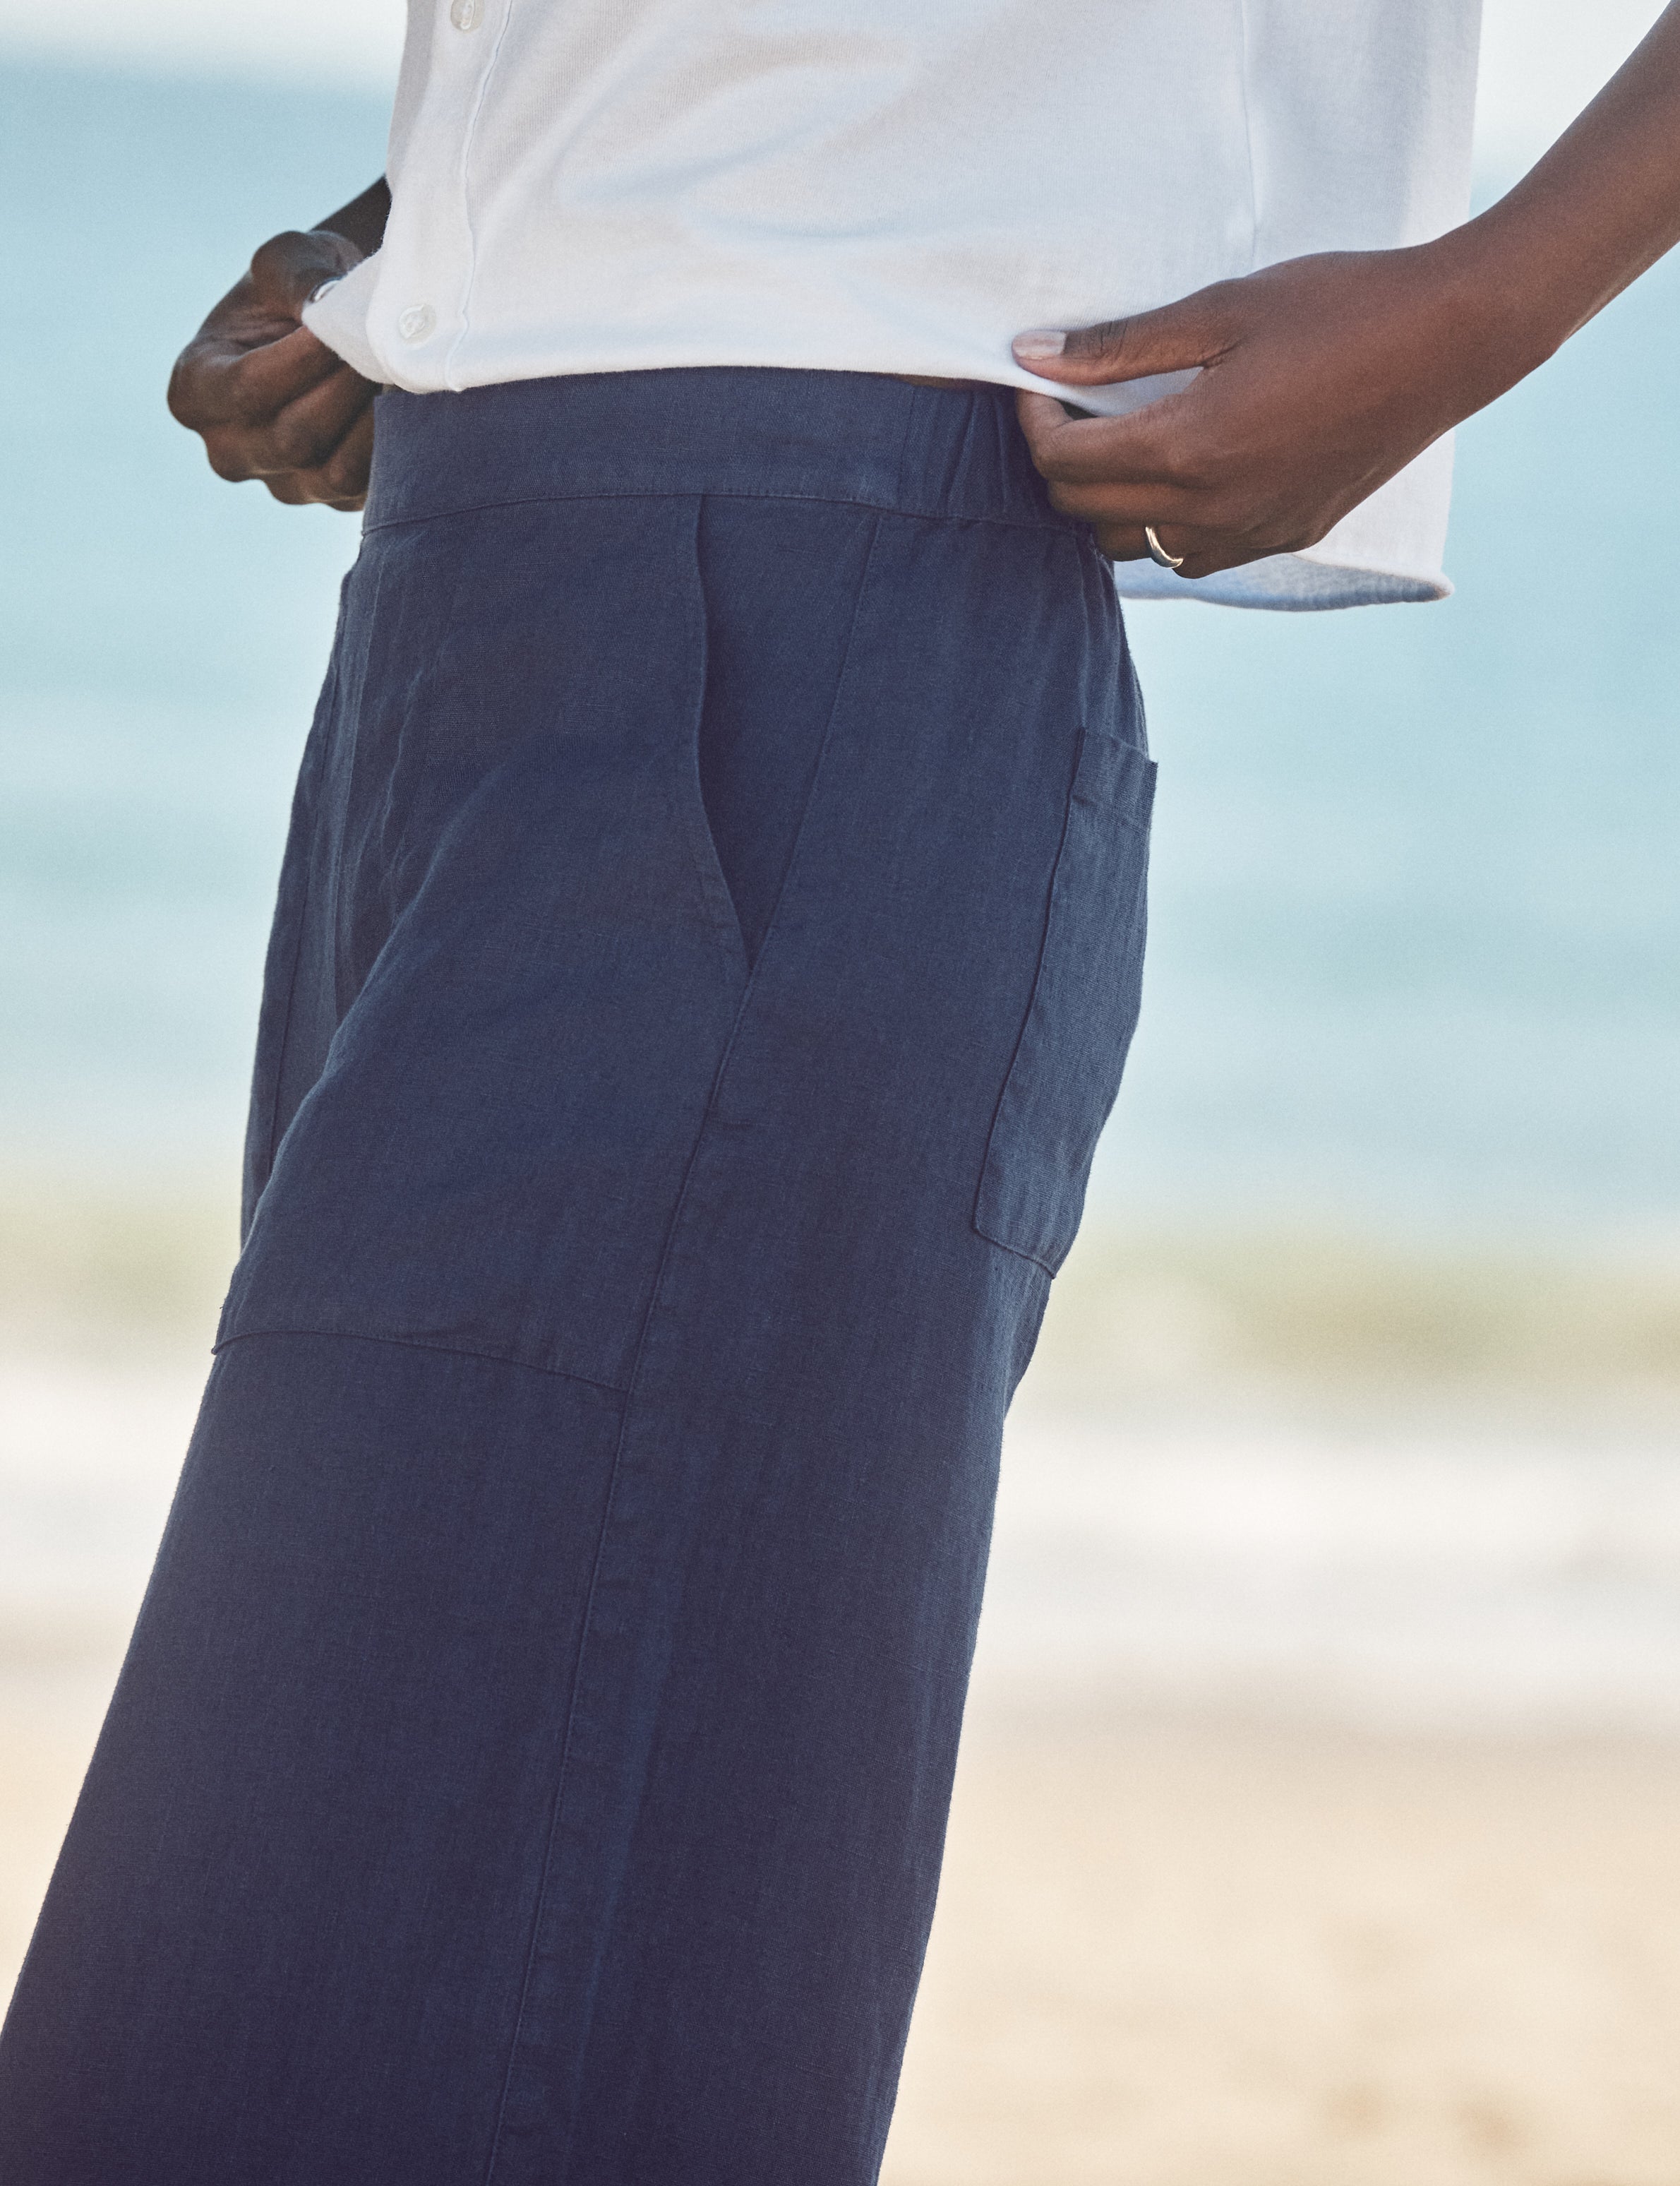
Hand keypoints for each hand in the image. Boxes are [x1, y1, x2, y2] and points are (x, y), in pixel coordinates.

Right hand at [167, 228, 377, 510]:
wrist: (330, 324)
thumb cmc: (296, 287)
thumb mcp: (285, 261)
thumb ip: (298, 278)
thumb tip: (331, 311)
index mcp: (195, 393)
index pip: (247, 389)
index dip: (302, 358)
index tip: (341, 323)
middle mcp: (231, 452)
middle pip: (293, 438)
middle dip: (345, 387)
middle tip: (386, 344)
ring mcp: (284, 485)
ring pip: (335, 472)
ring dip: (377, 420)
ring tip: (400, 370)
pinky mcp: (336, 501)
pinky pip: (370, 486)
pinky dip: (398, 445)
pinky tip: (413, 403)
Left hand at [1012, 243, 1510, 578]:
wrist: (1451, 340)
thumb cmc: (1339, 305)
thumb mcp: (1222, 308)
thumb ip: (1121, 344)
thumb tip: (1034, 355)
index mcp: (1192, 447)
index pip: (1065, 466)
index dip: (1034, 424)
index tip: (1038, 382)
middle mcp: (1214, 510)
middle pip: (1085, 516)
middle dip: (1061, 465)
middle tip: (1073, 408)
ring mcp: (1252, 534)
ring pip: (1132, 549)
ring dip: (1110, 503)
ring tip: (1125, 440)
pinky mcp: (1285, 538)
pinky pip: (1192, 555)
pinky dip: (1165, 524)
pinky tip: (1185, 469)